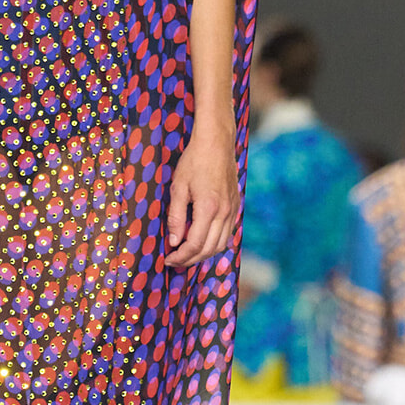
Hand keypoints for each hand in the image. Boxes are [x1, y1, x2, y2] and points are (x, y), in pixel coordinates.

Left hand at [166, 128, 239, 269]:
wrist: (217, 143)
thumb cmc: (194, 161)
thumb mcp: (178, 187)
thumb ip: (175, 216)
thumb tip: (173, 241)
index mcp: (208, 208)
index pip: (195, 244)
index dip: (181, 256)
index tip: (169, 259)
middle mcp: (224, 212)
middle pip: (209, 249)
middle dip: (191, 259)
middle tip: (175, 261)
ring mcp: (232, 210)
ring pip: (221, 244)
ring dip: (204, 254)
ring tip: (187, 254)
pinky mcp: (235, 206)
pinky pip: (227, 233)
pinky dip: (214, 243)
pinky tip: (202, 240)